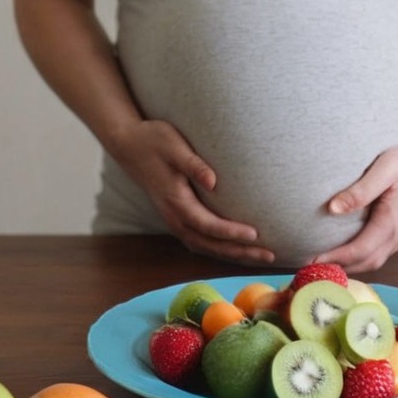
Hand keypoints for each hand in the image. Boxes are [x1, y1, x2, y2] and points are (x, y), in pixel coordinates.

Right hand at [112, 119, 274, 264]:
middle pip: (210, 244)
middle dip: (240, 252)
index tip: (255, 235)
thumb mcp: (173, 145)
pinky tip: (237, 250)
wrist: (128, 145)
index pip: (208, 225)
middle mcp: (174, 216)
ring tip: (260, 257)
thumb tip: (213, 181)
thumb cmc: (153, 140)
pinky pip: (201, 241)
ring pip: (206, 246)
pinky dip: (220, 249)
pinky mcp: (177, 217)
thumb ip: (193, 164)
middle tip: (269, 256)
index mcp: (176, 201)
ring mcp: (174, 220)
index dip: (232, 232)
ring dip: (232, 254)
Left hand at [313, 145, 397, 272]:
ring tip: (322, 264)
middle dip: (337, 268)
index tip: (310, 261)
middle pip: (365, 263)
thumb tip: (332, 209)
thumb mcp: (387, 167)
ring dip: (348, 267)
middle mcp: (397, 237)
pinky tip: (345, 254)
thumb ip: (360, 190)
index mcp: (391, 223)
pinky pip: (379, 254)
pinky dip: (360, 259)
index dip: (333, 258)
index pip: (358, 251)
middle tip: (308, 268)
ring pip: (373, 262)